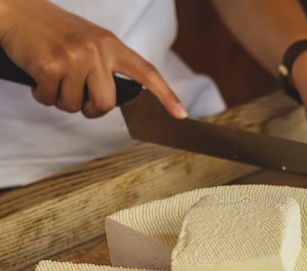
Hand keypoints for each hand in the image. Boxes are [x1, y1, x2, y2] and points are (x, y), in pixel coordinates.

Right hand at [0, 0, 185, 117]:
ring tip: (54, 77)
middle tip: (76, 96)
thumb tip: (115, 98)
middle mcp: (97, 50)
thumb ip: (107, 65)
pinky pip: (50, 100)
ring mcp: (74, 58)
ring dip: (61, 99)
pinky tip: (38, 76)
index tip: (180, 114)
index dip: (166, 95)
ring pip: (76, 105)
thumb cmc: (53, 30)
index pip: (147, 72)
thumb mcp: (90, 40)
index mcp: (112, 44)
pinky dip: (41, 95)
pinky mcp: (50, 66)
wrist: (15, 10)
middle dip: (90, 108)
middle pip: (107, 103)